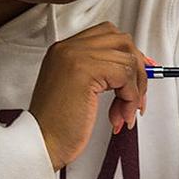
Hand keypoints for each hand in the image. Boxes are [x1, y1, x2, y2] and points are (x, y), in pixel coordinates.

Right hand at [29, 21, 147, 169]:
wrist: (40, 144)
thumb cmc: (58, 126)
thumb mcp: (79, 90)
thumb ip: (102, 73)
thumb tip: (138, 68)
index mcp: (65, 50)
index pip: (108, 34)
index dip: (129, 54)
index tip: (138, 75)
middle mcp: (69, 48)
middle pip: (123, 42)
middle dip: (138, 71)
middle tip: (136, 97)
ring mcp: (76, 56)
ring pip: (128, 60)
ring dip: (135, 91)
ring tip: (123, 113)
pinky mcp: (85, 70)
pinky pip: (125, 76)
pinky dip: (131, 98)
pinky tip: (120, 116)